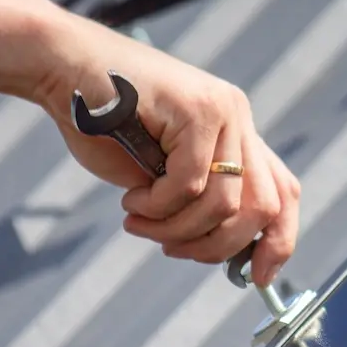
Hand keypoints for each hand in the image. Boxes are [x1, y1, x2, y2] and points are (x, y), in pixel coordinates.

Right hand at [36, 4, 299, 286]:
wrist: (62, 70)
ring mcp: (223, 110)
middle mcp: (239, 119)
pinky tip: (132, 199)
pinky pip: (190, 184)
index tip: (258, 277)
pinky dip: (158, 205)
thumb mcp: (161, 177)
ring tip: (140, 221)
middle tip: (172, 250)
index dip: (279, 241)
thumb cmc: (103, 125)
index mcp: (237, 134)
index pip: (283, 193)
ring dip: (176, 228)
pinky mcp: (198, 108)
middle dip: (218, 246)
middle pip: (263, 208)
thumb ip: (197, 205)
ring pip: (224, 203)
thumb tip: (228, 255)